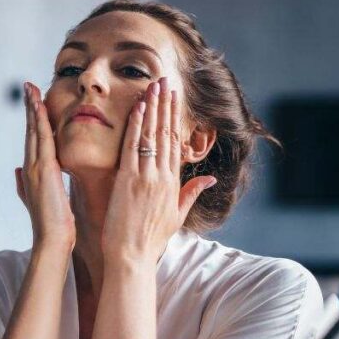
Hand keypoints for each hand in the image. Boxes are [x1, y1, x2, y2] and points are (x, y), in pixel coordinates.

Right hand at [15, 82, 75, 250]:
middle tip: (28, 85)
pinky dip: (40, 121)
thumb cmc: (53, 224)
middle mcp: (30, 167)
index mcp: (32, 173)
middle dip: (29, 107)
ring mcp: (34, 167)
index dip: (32, 120)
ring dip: (32, 108)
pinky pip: (42, 139)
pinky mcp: (43, 169)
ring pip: (33, 131)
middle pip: (30, 130)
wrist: (53, 240)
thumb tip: (17, 171)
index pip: (33, 140)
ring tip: (31, 88)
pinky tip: (40, 106)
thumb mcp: (40, 200)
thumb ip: (26, 185)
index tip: (33, 101)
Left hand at [101, 76, 215, 265]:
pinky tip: (139, 107)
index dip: (175, 118)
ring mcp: (147, 177)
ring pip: (152, 135)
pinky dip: (137, 125)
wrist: (132, 256)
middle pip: (166, 133)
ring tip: (154, 85)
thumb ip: (192, 193)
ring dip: (153, 108)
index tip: (174, 98)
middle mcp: (163, 177)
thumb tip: (209, 178)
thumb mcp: (177, 216)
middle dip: (166, 105)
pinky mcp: (128, 180)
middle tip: (166, 81)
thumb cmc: (150, 240)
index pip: (176, 143)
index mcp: (174, 184)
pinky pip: (133, 146)